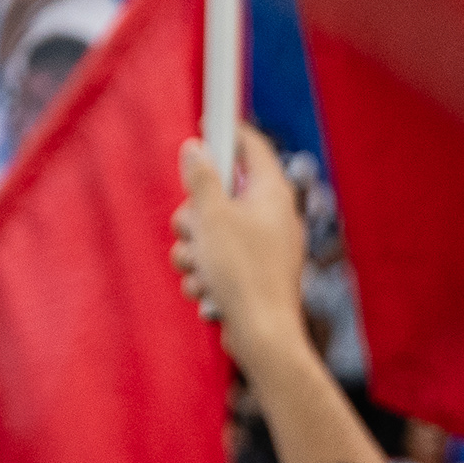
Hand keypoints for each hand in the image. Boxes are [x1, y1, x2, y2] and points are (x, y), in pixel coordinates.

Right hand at [173, 126, 306, 351]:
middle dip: (193, 217)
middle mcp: (272, 216)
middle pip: (220, 194)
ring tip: (201, 271)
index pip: (251, 146)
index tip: (203, 124)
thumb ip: (201, 180)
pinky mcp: (253, 274)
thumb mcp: (212, 218)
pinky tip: (209, 293)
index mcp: (272, 193)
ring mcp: (263, 247)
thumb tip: (195, 148)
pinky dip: (207, 275)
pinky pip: (217, 262)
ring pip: (211, 233)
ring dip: (195, 252)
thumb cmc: (243, 274)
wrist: (263, 337)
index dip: (226, 132)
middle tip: (192, 231)